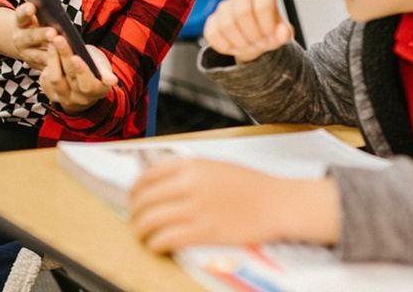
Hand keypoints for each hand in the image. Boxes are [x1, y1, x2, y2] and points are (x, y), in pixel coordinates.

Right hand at [11, 2, 56, 70]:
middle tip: (53, 32)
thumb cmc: (40, 24)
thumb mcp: (38, 15)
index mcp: (20, 22)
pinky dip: (57, 66)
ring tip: (62, 50)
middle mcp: (19, 39)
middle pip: (30, 37)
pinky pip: (46, 68)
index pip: (21, 15)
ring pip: (39, 55)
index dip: (26, 11)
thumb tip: (57, 9)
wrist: (28, 43)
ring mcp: (26, 54)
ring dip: (51, 54)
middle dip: (42, 35)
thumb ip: (45, 11)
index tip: (31, 8)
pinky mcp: (35, 66)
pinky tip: (67, 63)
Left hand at [38, 34, 118, 113]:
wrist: (85, 86)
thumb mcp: (103, 67)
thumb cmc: (96, 70)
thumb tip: (112, 81)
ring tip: (52, 41)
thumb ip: (105, 72)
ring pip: (55, 79)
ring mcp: (66, 99)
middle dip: (64, 54)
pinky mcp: (53, 96)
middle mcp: (81, 99)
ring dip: (53, 58)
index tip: (75, 57)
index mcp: (98, 91)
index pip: (88, 83)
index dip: (81, 70)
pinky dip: (46, 66)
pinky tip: (50, 53)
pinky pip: (45, 82)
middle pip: (70, 75)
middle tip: (58, 38)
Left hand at [128, 158, 339, 252]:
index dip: (134, 190)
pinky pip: (165, 239)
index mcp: (191, 165)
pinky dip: (155, 245)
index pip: (146, 176)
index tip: (134, 199)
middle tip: (136, 221)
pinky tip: (158, 246)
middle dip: (134, 213)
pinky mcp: (202, 232)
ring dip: (140, 231)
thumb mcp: (216, 166)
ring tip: (144, 236)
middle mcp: (188, 184)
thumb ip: (188, 172)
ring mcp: (194, 208)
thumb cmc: (251, 185)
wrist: (278, 203)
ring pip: (149, 221)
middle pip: (143, 199)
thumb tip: (161, 184)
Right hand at [202, 0, 294, 62]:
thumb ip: (284, 33)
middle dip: (252, 35)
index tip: (270, 37)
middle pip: (242, 13)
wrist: (255, 38)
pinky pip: (213, 35)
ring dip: (240, 42)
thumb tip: (283, 33)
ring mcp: (224, 7)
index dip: (267, 27)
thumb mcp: (282, 33)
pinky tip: (236, 47)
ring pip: (226, 25)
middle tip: (259, 44)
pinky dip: (226, 47)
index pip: (262, 6)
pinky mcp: (212, 21)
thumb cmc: (268, 30)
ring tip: (249, 46)